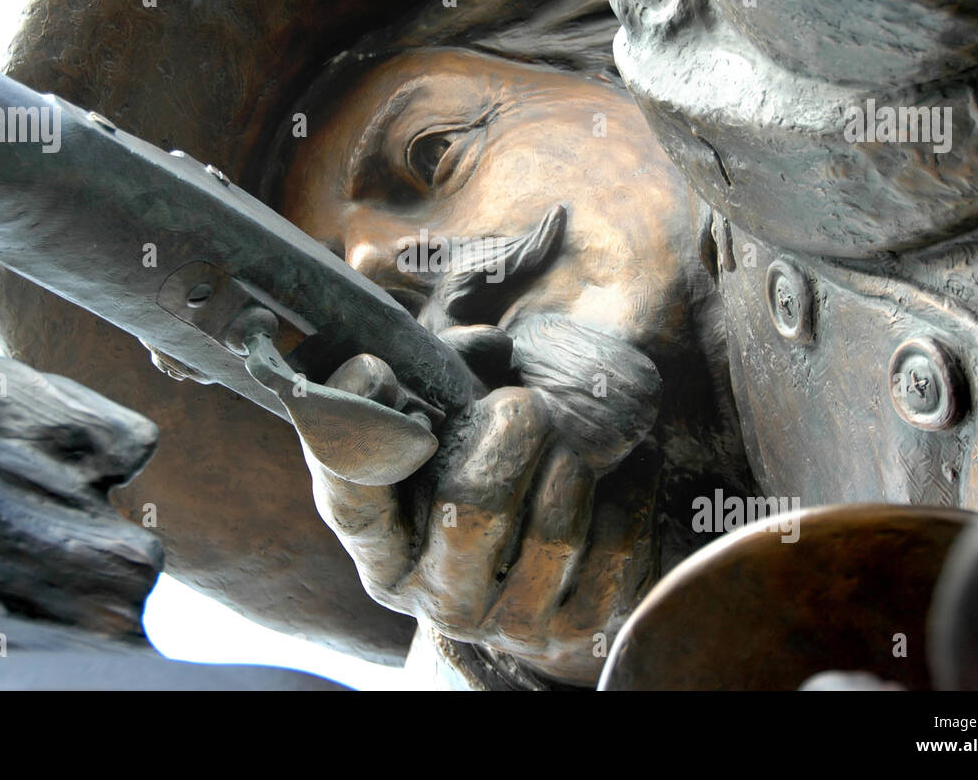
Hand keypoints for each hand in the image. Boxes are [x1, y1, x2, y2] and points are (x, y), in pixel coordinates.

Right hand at [296, 322, 660, 685]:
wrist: (552, 578)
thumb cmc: (483, 479)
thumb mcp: (447, 435)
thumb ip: (445, 377)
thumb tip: (488, 345)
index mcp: (383, 553)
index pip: (351, 500)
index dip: (352, 435)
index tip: (377, 369)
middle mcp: (437, 601)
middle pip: (472, 506)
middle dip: (509, 430)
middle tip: (522, 403)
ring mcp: (509, 624)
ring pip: (554, 529)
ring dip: (568, 462)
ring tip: (566, 445)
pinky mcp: (579, 631)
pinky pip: (616, 546)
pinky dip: (626, 493)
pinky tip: (615, 476)